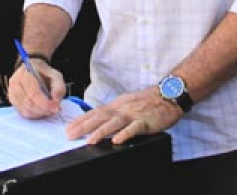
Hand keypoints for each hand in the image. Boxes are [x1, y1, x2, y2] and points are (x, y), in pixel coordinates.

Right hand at [7, 59, 64, 118]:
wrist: (35, 73)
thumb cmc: (46, 75)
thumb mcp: (56, 76)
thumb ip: (59, 87)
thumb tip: (55, 100)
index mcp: (26, 71)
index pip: (33, 92)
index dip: (45, 103)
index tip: (56, 108)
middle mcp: (15, 81)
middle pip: (28, 102)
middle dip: (43, 110)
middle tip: (54, 110)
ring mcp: (11, 91)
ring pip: (24, 110)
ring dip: (39, 114)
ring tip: (48, 110)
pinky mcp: (12, 99)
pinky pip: (22, 112)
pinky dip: (33, 115)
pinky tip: (41, 110)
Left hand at [65, 86, 181, 145]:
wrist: (168, 95)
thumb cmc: (148, 101)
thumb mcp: (127, 103)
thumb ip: (114, 112)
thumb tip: (98, 121)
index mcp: (117, 105)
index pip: (95, 112)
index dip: (81, 120)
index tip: (68, 128)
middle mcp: (122, 108)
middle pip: (101, 116)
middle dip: (84, 126)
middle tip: (71, 135)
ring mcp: (133, 114)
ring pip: (114, 122)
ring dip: (101, 131)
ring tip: (90, 140)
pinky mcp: (146, 121)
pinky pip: (134, 128)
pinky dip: (125, 134)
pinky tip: (116, 140)